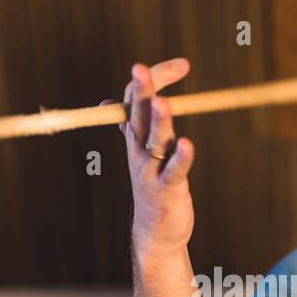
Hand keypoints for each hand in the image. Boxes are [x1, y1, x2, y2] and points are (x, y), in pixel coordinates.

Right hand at [102, 58, 196, 259]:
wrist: (155, 231)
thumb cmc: (152, 185)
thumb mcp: (142, 152)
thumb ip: (130, 124)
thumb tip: (109, 102)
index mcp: (136, 136)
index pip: (137, 99)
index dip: (156, 78)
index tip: (183, 65)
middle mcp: (140, 149)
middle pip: (139, 114)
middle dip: (141, 91)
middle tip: (139, 68)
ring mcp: (151, 169)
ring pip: (154, 140)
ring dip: (158, 121)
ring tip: (162, 102)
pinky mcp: (167, 189)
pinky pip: (174, 171)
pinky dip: (181, 158)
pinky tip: (187, 145)